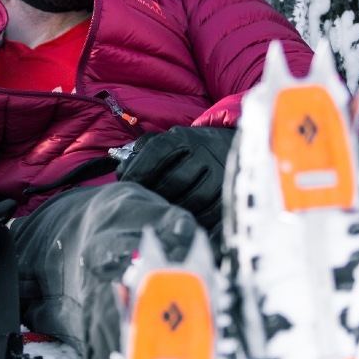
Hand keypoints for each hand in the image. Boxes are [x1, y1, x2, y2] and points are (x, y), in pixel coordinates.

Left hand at [115, 126, 235, 229]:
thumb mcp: (169, 143)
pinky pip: (213, 212)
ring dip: (175, 209)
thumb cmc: (190, 151)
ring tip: (164, 213)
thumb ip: (144, 154)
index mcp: (183, 138)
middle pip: (174, 179)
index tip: (127, 183)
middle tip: (146, 203)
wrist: (235, 148)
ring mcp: (221, 172)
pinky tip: (184, 219)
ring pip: (194, 199)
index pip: (157, 151)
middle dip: (155, 194)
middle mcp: (204, 152)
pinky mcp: (232, 192)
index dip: (138, 169)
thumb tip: (122, 170)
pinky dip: (196, 219)